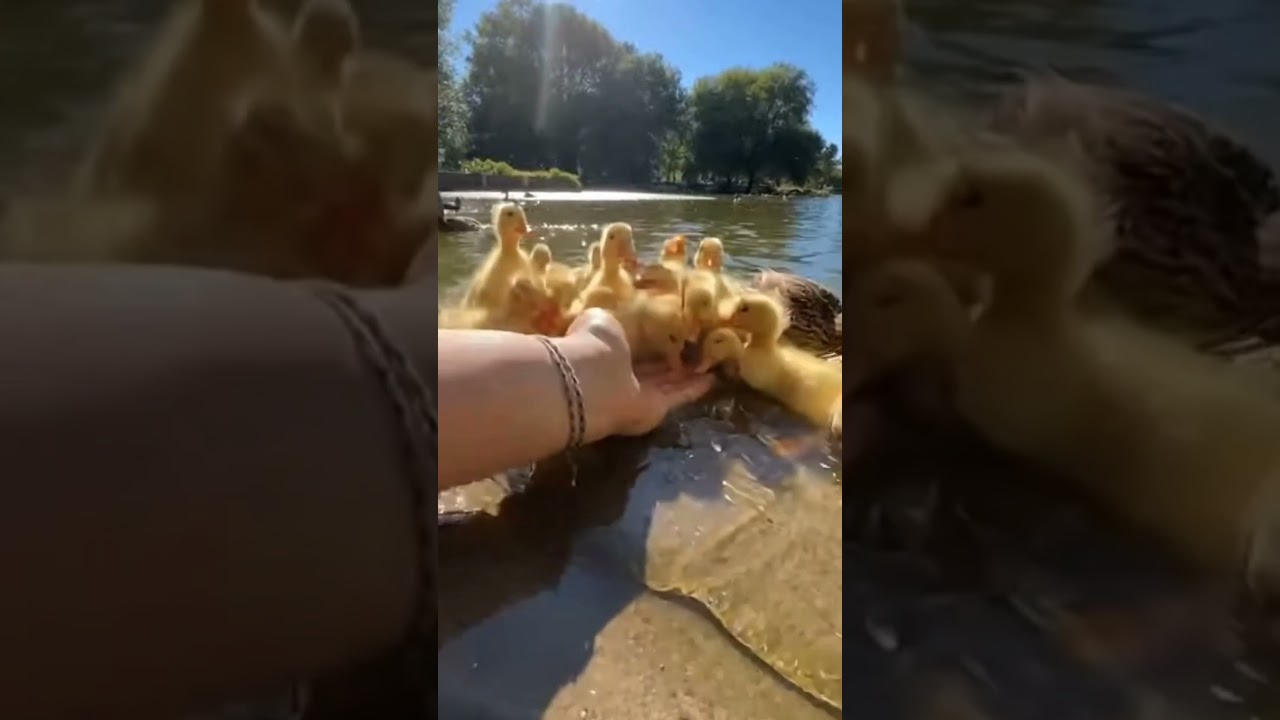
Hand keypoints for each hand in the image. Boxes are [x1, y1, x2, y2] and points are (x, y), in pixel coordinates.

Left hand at [564, 309, 714, 437]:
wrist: (593, 382)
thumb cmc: (593, 345)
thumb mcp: (600, 321)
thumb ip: (611, 323)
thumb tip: (619, 322)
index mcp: (607, 350)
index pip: (632, 346)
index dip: (650, 341)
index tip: (670, 331)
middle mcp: (624, 373)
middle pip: (651, 367)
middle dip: (670, 360)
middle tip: (695, 350)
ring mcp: (640, 393)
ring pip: (668, 382)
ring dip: (686, 376)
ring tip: (709, 364)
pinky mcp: (657, 408)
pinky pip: (679, 396)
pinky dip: (694, 389)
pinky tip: (712, 379)